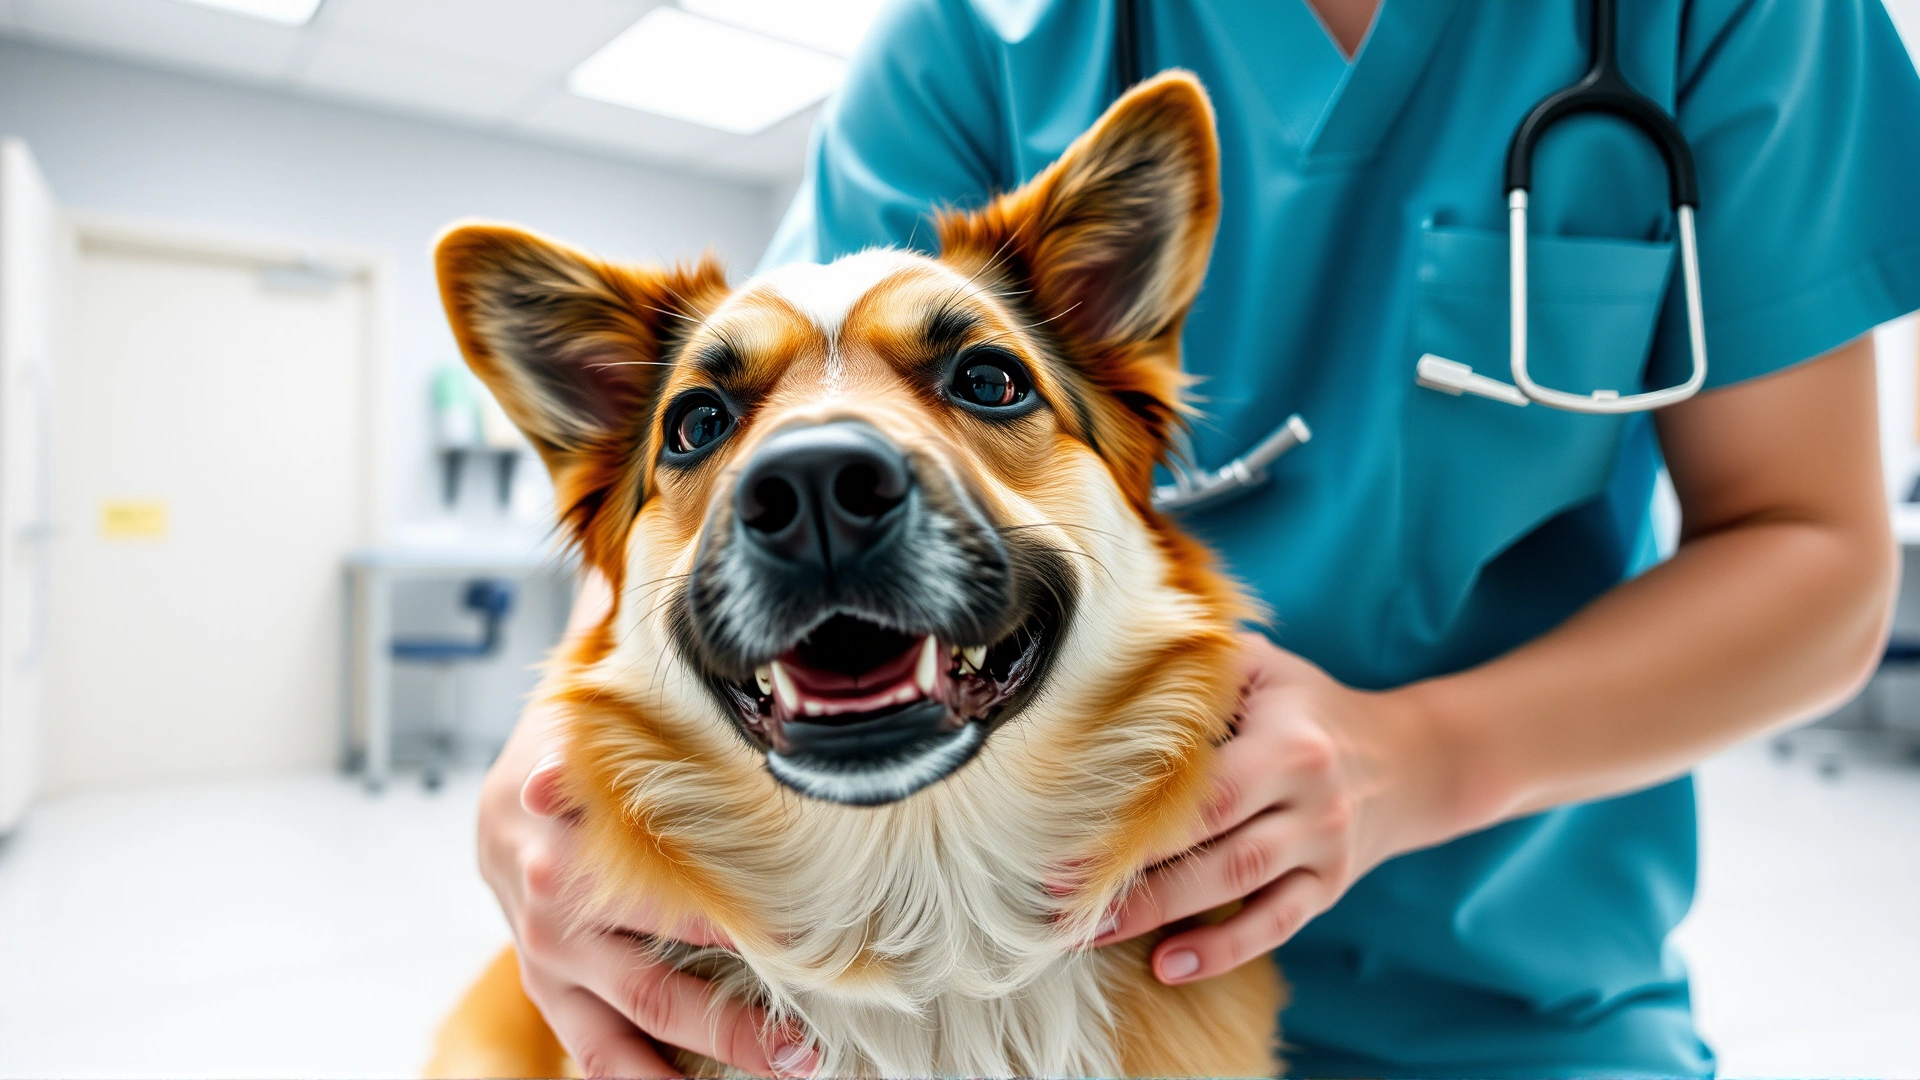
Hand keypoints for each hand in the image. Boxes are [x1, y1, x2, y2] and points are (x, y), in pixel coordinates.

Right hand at [478, 712, 817, 1077]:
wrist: (500, 807)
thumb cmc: (572, 756)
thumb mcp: (587, 716)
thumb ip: (600, 695)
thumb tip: (600, 654)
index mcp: (561, 848)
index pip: (660, 895)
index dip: (731, 924)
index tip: (800, 944)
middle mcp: (551, 918)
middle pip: (651, 988)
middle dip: (732, 1026)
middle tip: (806, 1047)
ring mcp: (547, 966)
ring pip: (619, 1043)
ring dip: (696, 1069)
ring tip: (779, 1072)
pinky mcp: (550, 997)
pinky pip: (593, 1055)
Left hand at [1086, 632, 1441, 984]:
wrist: (1410, 760)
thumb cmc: (1310, 707)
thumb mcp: (1269, 667)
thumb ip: (1205, 666)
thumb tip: (1115, 661)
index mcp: (1289, 741)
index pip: (1208, 785)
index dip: (1139, 815)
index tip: (1069, 836)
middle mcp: (1311, 800)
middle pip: (1216, 844)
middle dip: (1134, 874)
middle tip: (1061, 896)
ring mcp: (1323, 849)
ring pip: (1239, 888)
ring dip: (1161, 915)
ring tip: (1091, 933)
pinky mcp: (1327, 890)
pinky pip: (1275, 926)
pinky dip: (1222, 949)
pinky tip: (1167, 966)